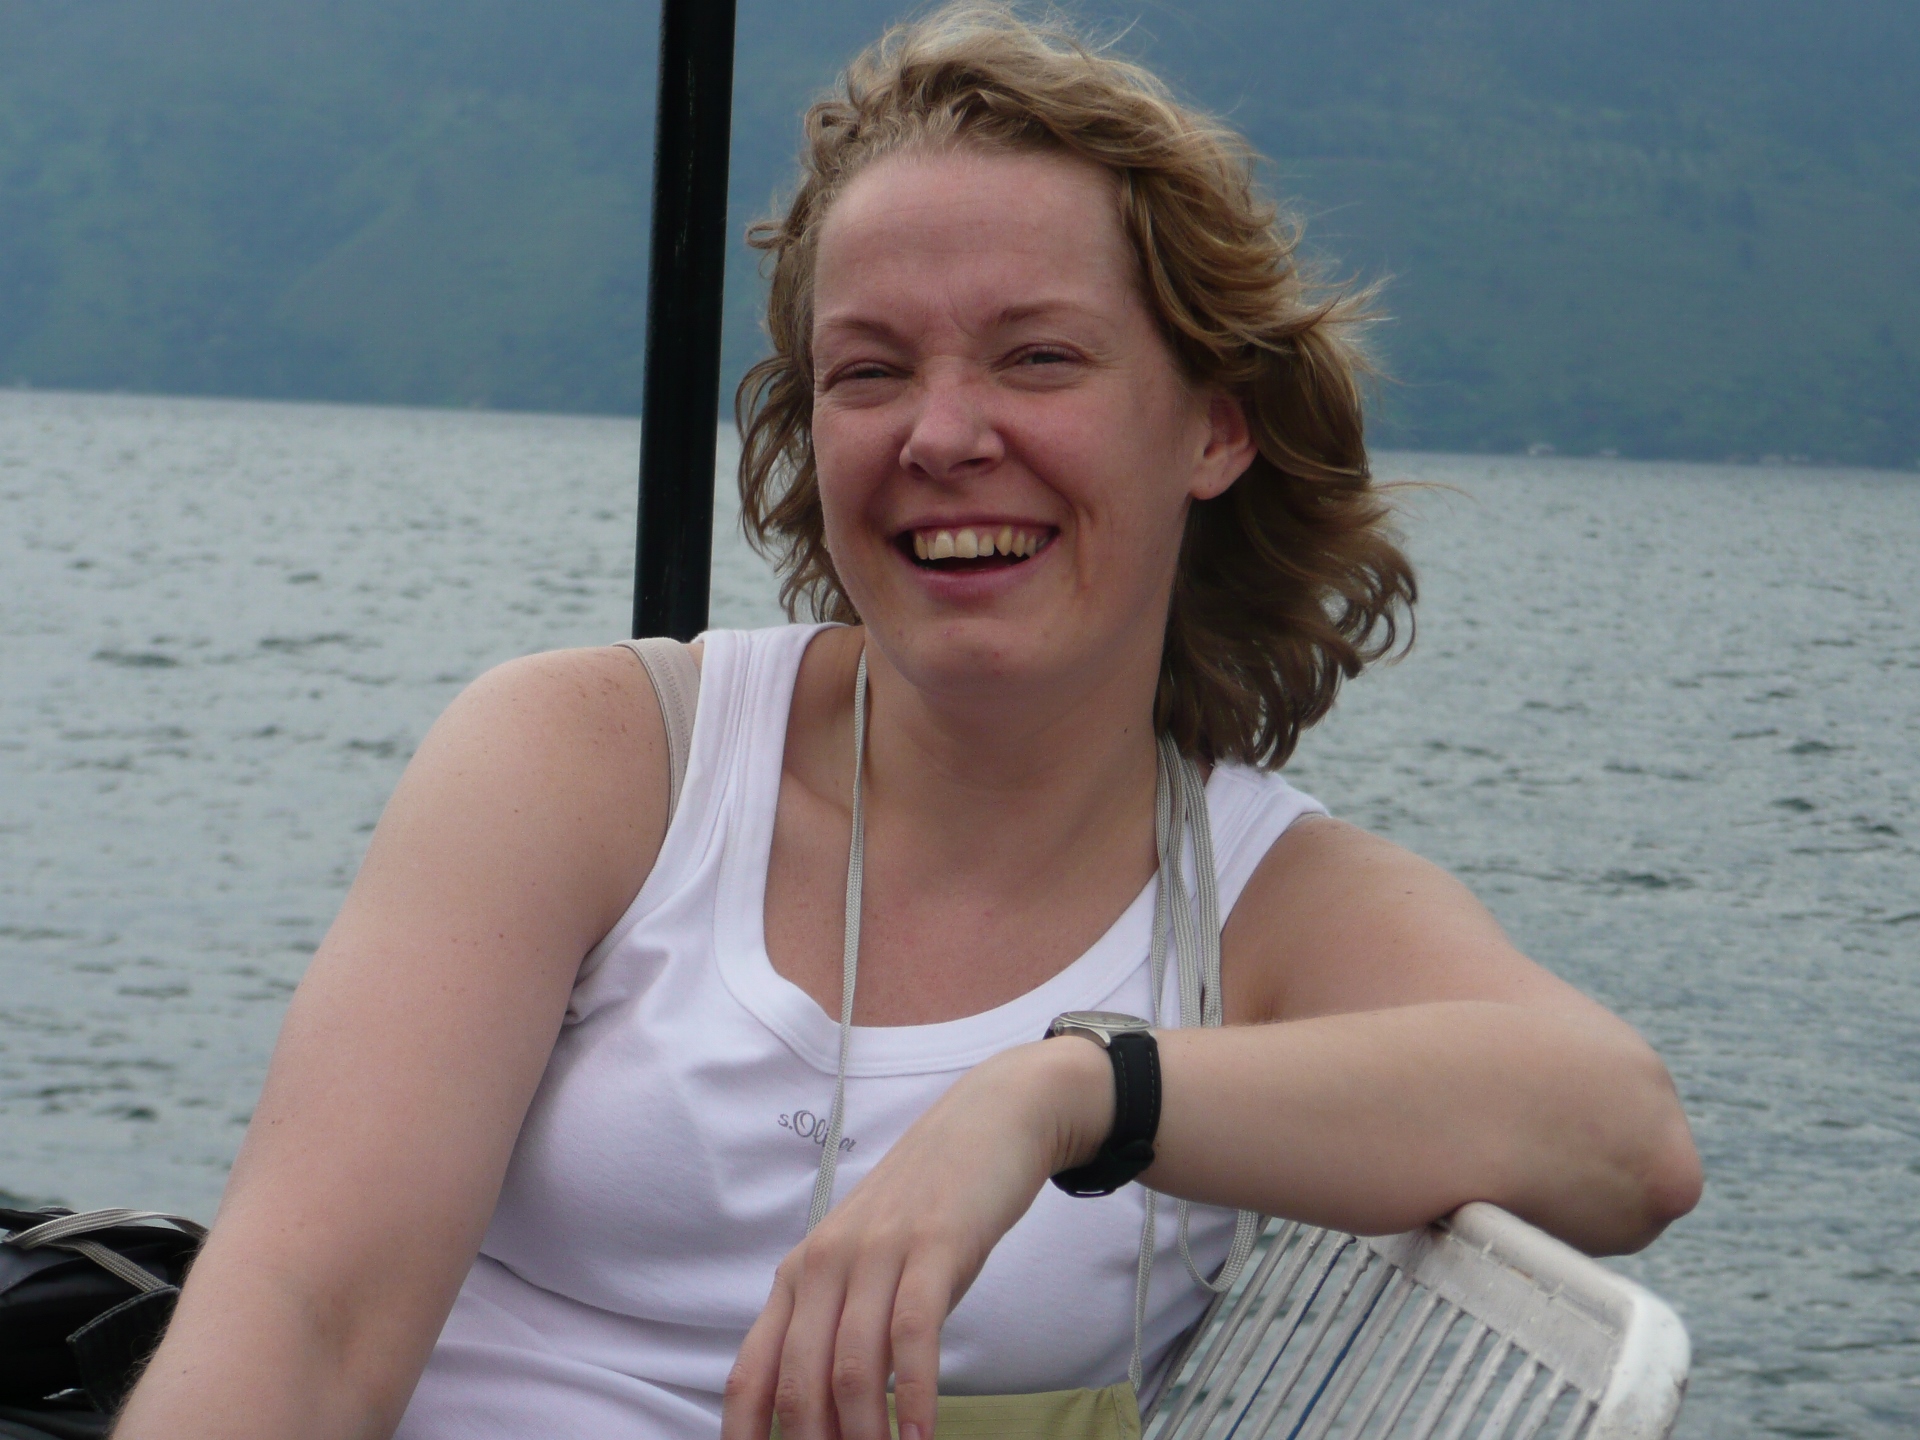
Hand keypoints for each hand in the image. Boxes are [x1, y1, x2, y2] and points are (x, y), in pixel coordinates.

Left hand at [721, 1037, 1112, 1439]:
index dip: (747, 1437)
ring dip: (865, 1437)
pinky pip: (912, 1334)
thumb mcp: (867, 1265)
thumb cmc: (926, 1207)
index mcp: (798, 1276)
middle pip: (798, 1381)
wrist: (987, 1123)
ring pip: (852, 1367)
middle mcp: (824, 1265)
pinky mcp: (932, 1247)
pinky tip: (922, 1435)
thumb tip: (824, 1412)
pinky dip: (914, 1395)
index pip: (750, 1375)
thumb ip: (840, 1326)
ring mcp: (877, 1253)